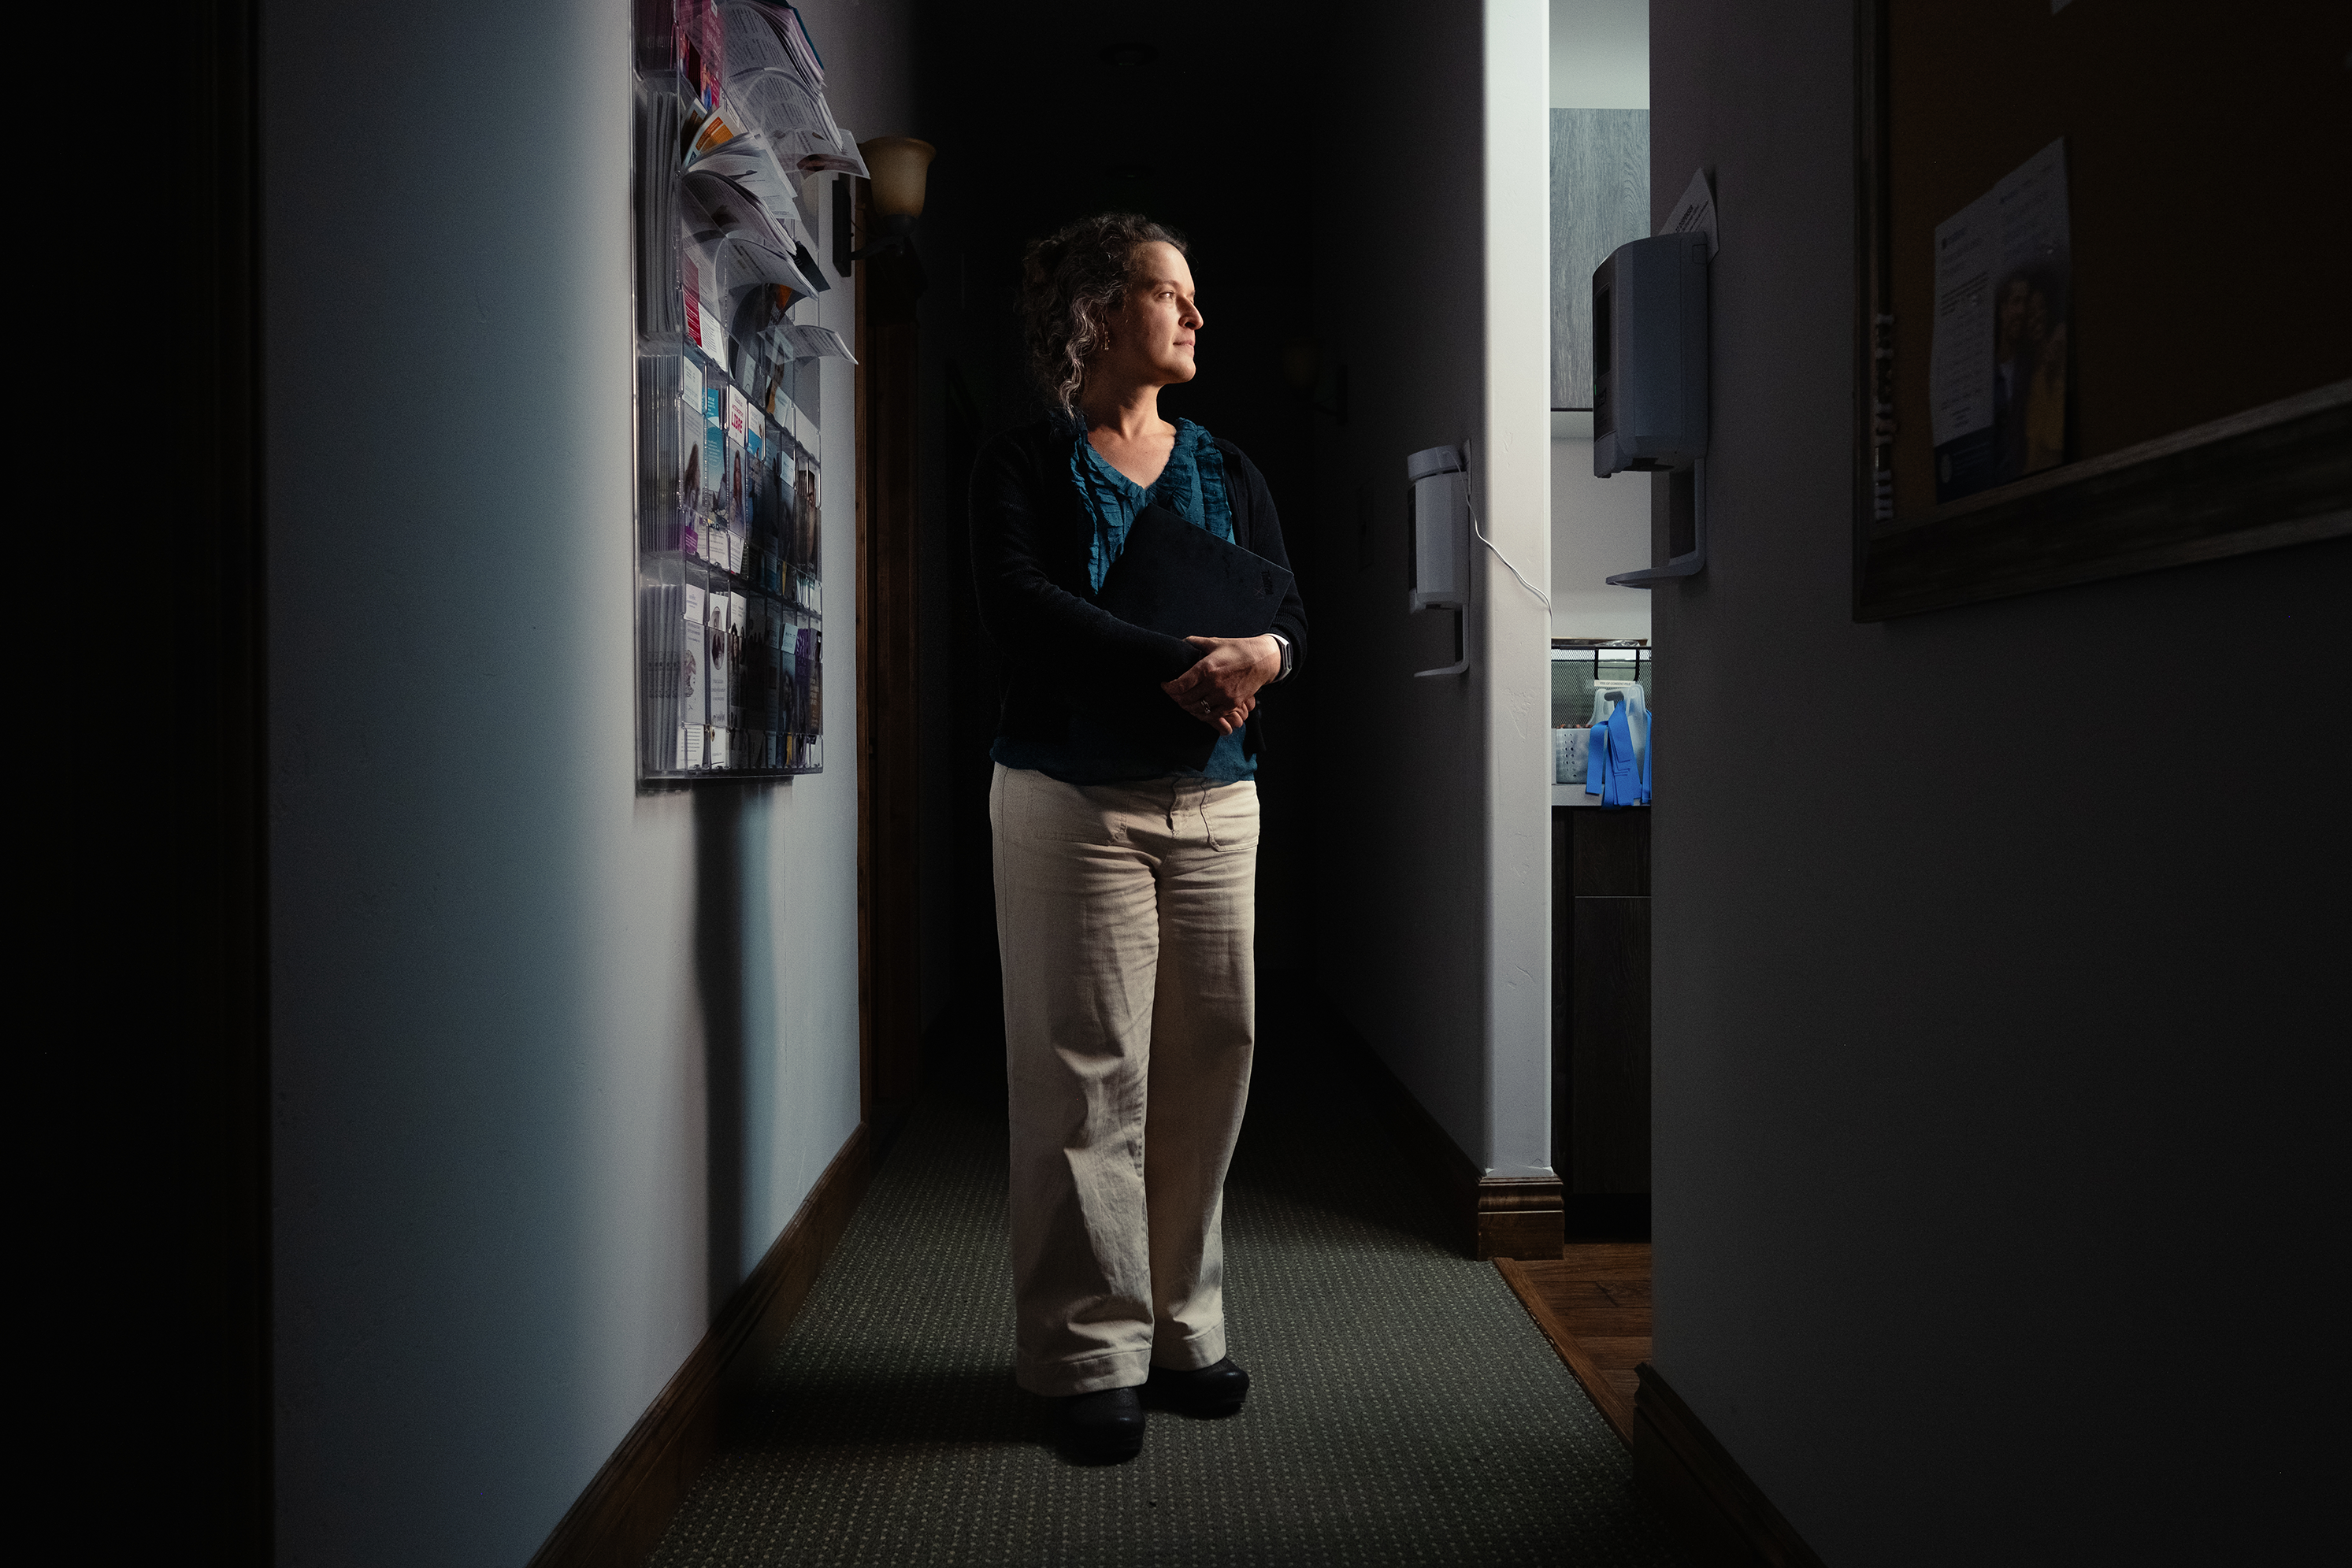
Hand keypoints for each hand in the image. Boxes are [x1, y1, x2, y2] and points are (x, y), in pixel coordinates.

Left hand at [1160, 634, 1279, 734]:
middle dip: (1176, 698)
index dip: (1168, 687)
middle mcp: (1214, 684)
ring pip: (1197, 709)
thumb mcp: (1214, 642)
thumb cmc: (1238, 649)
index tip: (1164, 685)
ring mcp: (1224, 696)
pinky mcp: (1232, 704)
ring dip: (1187, 707)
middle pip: (1186, 698)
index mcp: (1207, 668)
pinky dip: (1202, 715)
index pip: (1180, 684)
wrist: (1262, 660)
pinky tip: (1198, 709)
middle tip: (1173, 694)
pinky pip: (1212, 716)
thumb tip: (1180, 644)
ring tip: (1184, 701)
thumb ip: (1194, 643)